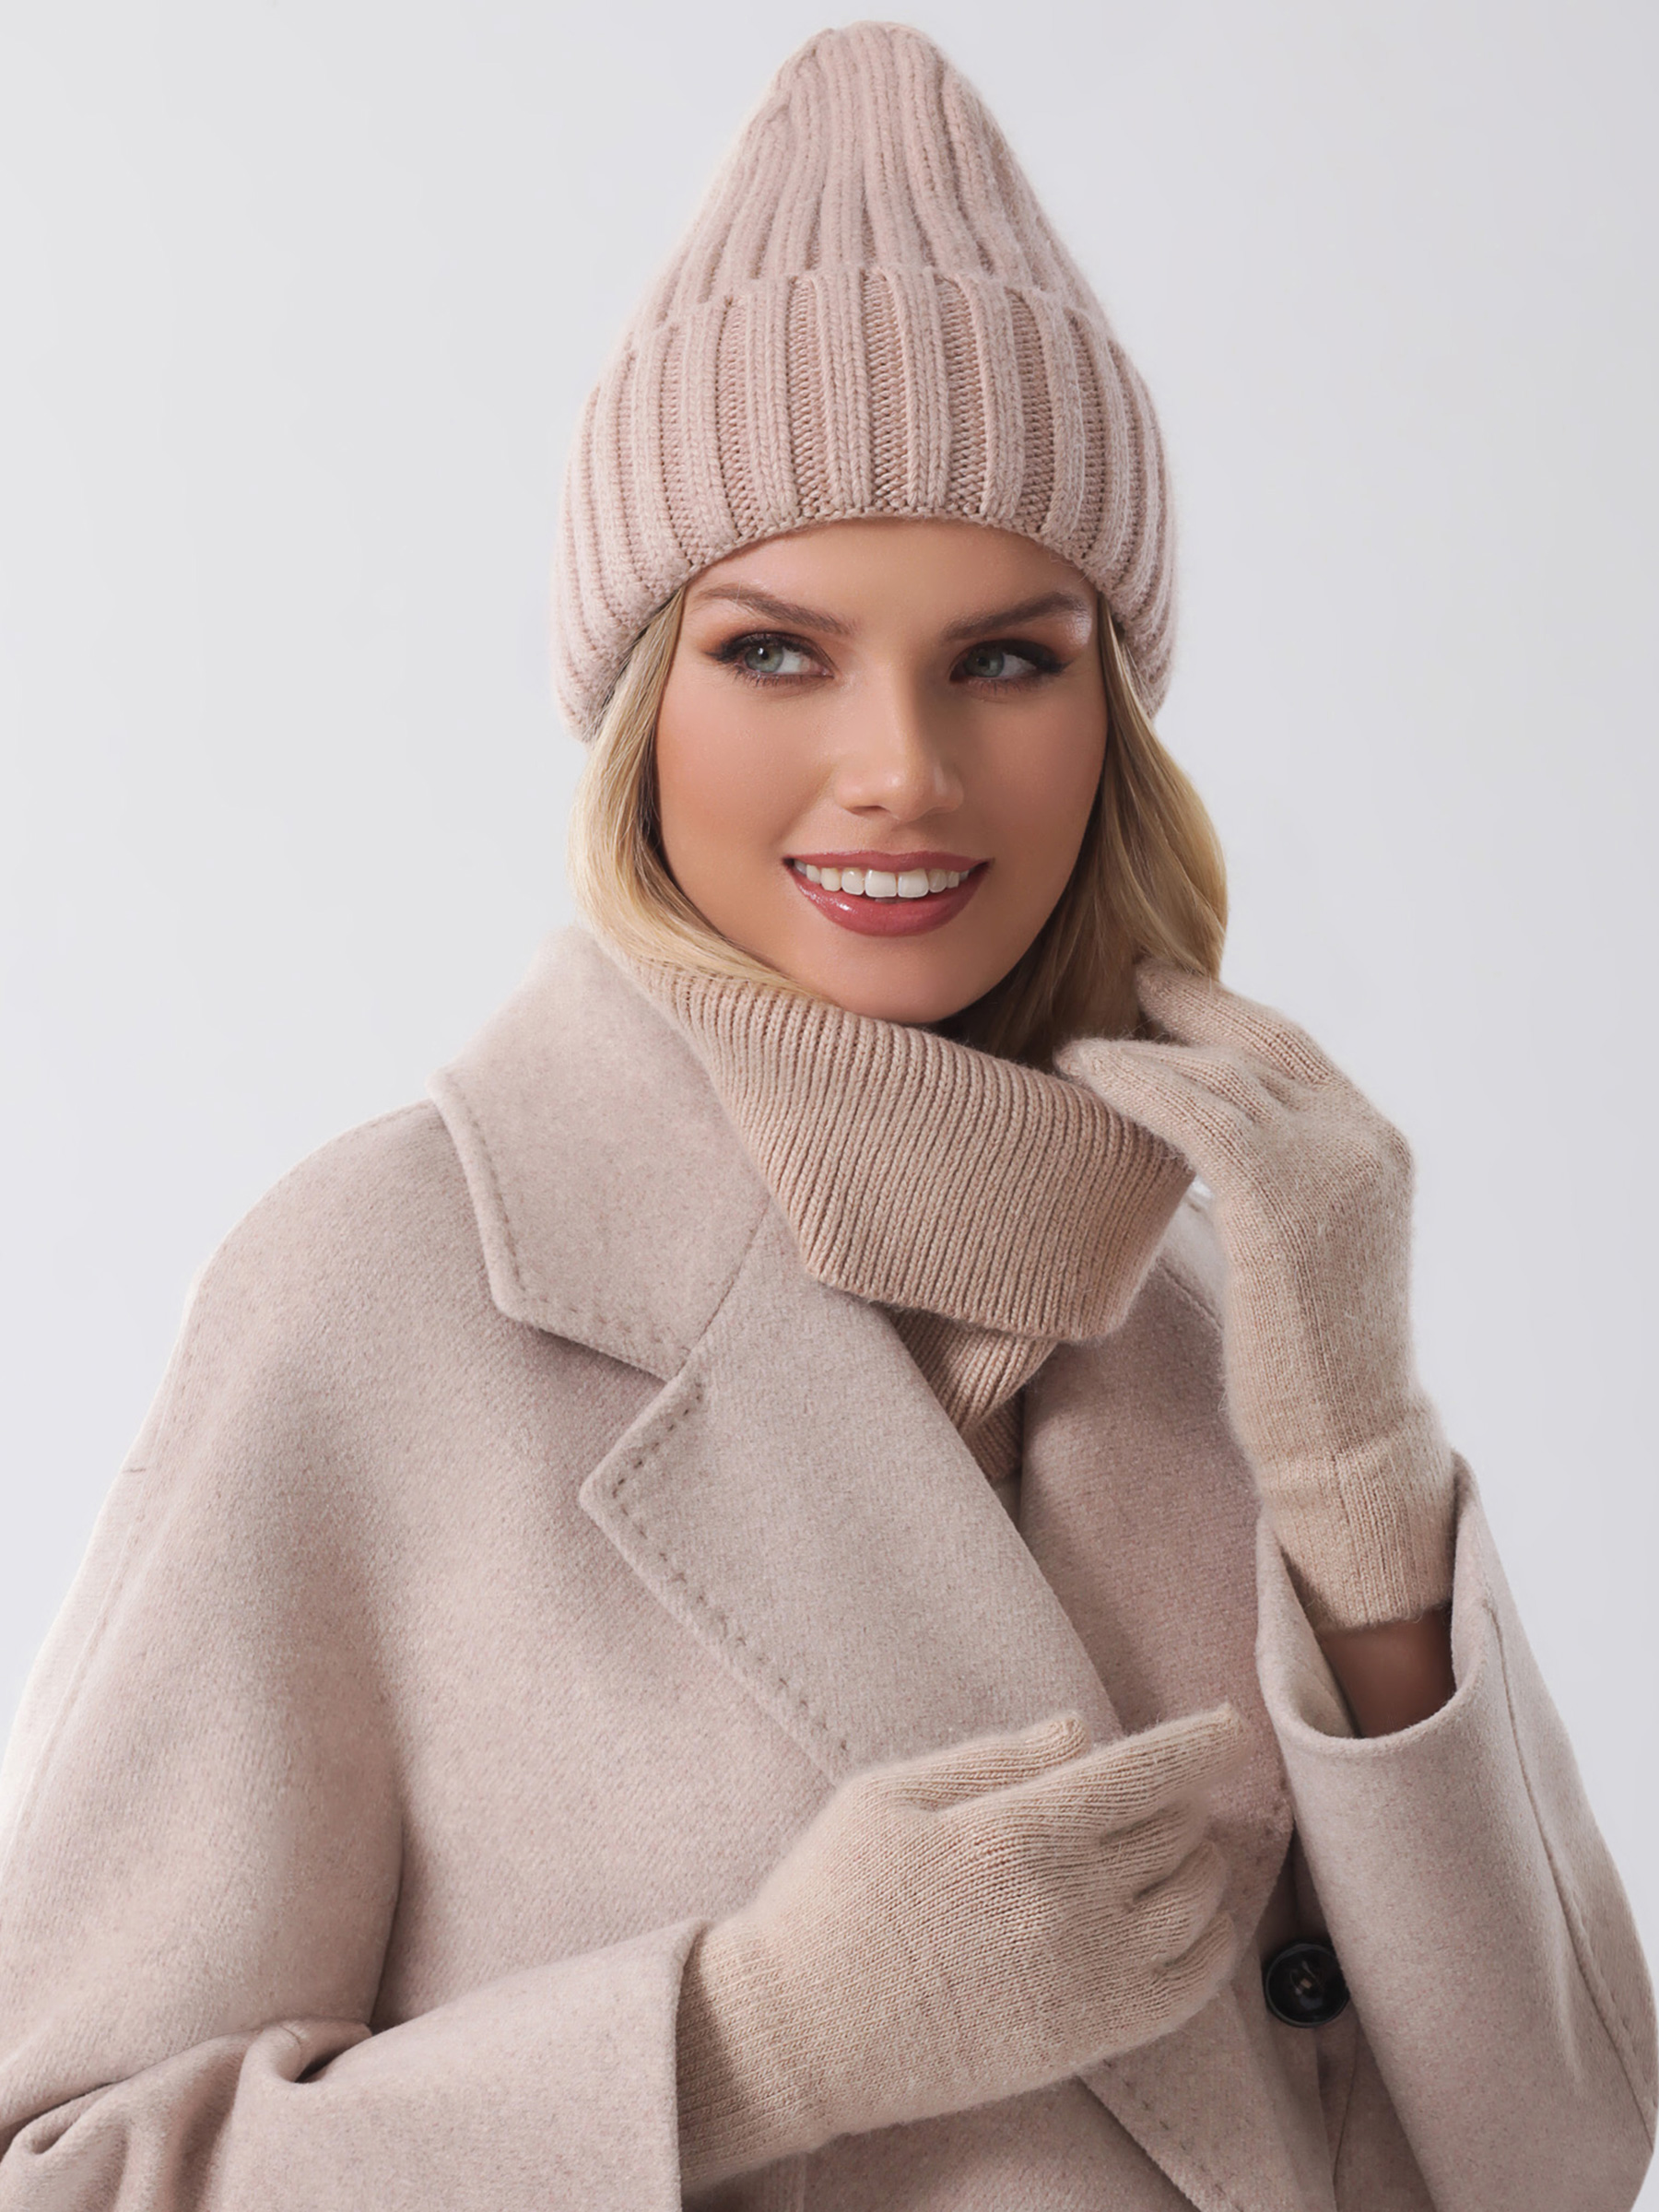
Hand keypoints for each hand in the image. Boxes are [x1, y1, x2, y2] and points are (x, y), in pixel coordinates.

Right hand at [676, 1707, 1243, 2186]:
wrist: (800, 2037)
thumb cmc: (832, 1899)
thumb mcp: (888, 1797)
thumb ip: (991, 1759)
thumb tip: (1079, 1730)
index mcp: (1016, 1831)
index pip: (1143, 1772)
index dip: (1199, 1743)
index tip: (1230, 1726)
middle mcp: (1067, 1902)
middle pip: (1174, 1830)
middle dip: (1181, 1799)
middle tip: (1159, 1792)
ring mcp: (1084, 1975)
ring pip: (1193, 1902)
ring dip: (1201, 1862)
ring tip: (1181, 1846)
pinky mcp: (1087, 2039)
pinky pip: (1189, 1988)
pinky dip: (1215, 1944)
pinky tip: (1202, 1920)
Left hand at [1060, 962, 1454, 1636]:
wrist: (1347, 1443)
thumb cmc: (1311, 1366)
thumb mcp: (1311, 1249)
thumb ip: (1274, 1184)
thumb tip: (1196, 1149)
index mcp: (1378, 1146)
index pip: (1292, 1047)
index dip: (1221, 1010)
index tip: (1160, 985)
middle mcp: (1362, 1142)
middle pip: (1255, 1043)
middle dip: (1182, 1009)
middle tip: (1118, 986)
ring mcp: (1327, 1168)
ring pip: (1218, 1074)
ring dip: (1140, 1053)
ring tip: (1076, 1049)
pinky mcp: (1277, 1205)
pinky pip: (1193, 1113)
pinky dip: (1133, 1083)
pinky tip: (1084, 1075)